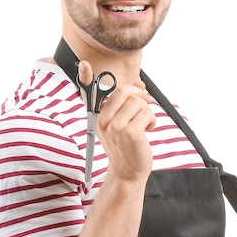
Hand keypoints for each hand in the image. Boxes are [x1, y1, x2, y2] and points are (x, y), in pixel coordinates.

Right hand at [78, 61, 155, 182]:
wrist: (128, 171)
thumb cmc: (126, 146)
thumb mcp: (121, 123)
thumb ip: (126, 103)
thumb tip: (139, 83)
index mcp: (99, 116)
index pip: (90, 94)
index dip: (85, 77)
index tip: (83, 64)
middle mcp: (104, 120)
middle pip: (124, 91)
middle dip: (140, 94)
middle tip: (146, 103)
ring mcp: (116, 127)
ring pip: (139, 102)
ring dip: (148, 112)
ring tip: (145, 124)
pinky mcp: (131, 133)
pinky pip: (147, 114)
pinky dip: (152, 121)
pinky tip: (148, 130)